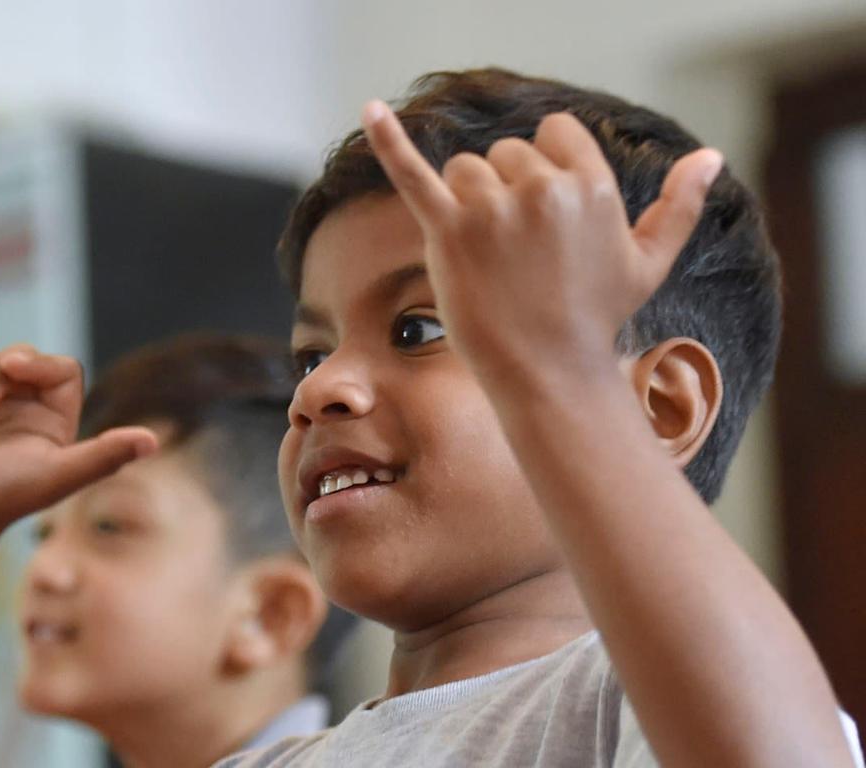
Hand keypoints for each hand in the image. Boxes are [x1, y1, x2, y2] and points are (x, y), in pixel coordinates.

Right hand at [0, 336, 157, 538]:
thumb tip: (153, 442)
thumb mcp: (60, 474)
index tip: (16, 369)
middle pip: (28, 361)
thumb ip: (106, 455)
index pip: (63, 371)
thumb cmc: (3, 496)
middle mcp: (26, 414)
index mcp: (56, 424)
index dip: (43, 363)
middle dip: (7, 364)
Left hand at [360, 101, 722, 388]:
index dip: (546, 170)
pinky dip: (388, 141)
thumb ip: (680, 205)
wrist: (550, 373)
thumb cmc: (597, 318)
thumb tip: (712, 155)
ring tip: (488, 256)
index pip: (553, 134)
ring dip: (470, 202)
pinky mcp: (449, 231)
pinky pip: (413, 173)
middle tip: (518, 253)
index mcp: (591, 183)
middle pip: (506, 153)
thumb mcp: (649, 262)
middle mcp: (543, 187)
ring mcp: (493, 208)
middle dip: (507, 192)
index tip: (546, 217)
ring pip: (466, 168)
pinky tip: (369, 110)